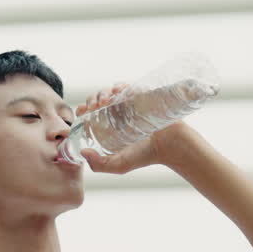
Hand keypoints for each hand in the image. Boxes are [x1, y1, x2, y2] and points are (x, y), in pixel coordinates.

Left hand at [74, 82, 195, 174]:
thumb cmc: (145, 156)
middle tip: (92, 108)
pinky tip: (115, 93)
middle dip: (91, 100)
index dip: (83, 109)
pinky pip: (127, 86)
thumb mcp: (119, 165)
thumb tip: (83, 152)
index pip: (90, 112)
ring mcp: (129, 103)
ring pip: (110, 90)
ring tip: (103, 102)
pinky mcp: (141, 96)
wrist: (170, 147)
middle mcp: (117, 112)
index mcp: (109, 125)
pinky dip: (119, 86)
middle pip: (97, 99)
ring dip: (102, 92)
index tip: (82, 112)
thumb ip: (99, 165)